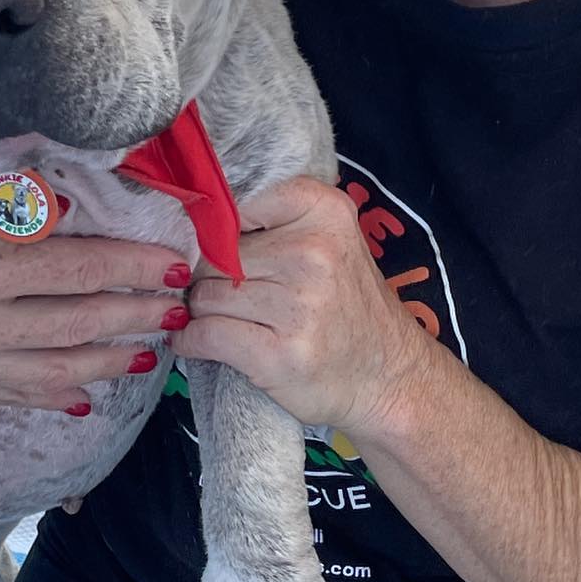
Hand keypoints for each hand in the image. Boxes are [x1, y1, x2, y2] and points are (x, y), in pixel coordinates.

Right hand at [0, 176, 191, 409]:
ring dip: (110, 361)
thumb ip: (8, 193)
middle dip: (136, 315)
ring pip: (53, 371)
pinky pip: (13, 395)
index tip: (175, 265)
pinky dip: (56, 396)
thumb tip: (74, 208)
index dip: (132, 268)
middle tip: (180, 309)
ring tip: (153, 351)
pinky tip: (89, 394)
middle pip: (76, 323)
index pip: (77, 270)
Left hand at [172, 176, 435, 438]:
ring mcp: (299, 307)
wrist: (389, 377)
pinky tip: (195, 343)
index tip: (221, 249)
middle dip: (208, 277)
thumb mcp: (332, 241)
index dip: (219, 230)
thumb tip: (196, 224)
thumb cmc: (347, 305)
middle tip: (223, 294)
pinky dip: (191, 341)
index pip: (239, 204)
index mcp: (327, 213)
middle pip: (215, 255)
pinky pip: (205, 335)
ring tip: (219, 320)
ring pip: (205, 295)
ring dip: (200, 311)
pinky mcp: (279, 355)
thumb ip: (279, 220)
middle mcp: (314, 253)